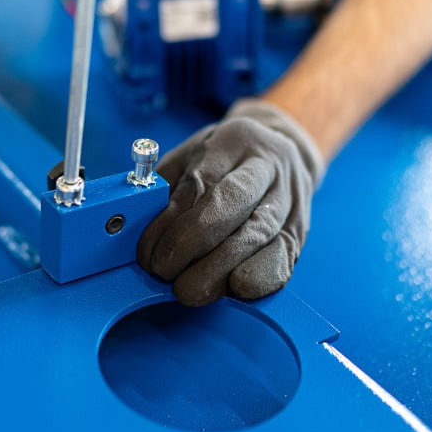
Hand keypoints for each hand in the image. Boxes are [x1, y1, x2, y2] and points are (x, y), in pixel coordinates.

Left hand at [137, 100, 323, 305]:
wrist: (284, 150)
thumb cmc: (225, 159)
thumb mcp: (191, 155)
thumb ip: (165, 187)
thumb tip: (132, 226)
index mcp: (235, 142)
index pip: (201, 184)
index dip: (171, 224)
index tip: (147, 252)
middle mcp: (268, 168)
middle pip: (232, 206)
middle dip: (192, 245)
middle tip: (163, 272)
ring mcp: (289, 200)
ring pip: (257, 235)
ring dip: (218, 269)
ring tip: (187, 289)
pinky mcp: (299, 231)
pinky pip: (283, 257)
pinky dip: (259, 277)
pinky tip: (235, 288)